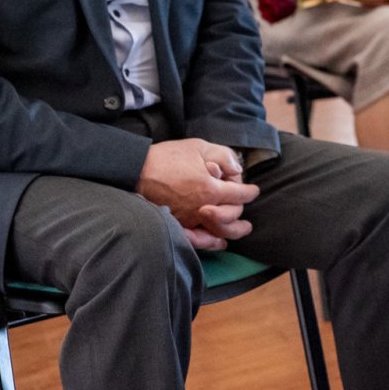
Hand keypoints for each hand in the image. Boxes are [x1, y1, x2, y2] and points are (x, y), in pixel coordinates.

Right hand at [137, 139, 258, 249]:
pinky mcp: (176, 225)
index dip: (249, 192)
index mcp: (210, 189)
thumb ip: (224, 157)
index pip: (239, 195)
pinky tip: (219, 242)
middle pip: (232, 215)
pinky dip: (210, 242)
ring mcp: (189, 220)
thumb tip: (237, 170)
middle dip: (242, 209)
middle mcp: (202, 209)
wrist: (136, 170)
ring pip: (218, 231)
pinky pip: (197, 239)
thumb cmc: (167, 157)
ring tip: (243, 229)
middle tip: (246, 204)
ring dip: (233, 230)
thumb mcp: (199, 147)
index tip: (253, 190)